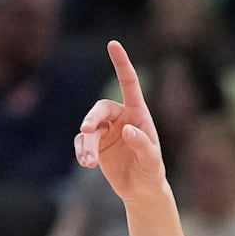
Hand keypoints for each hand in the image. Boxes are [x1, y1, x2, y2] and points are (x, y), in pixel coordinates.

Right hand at [75, 41, 169, 206]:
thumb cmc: (152, 173)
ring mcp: (106, 131)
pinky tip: (86, 164)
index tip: (113, 44)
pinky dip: (82, 152)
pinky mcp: (95, 145)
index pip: (129, 83)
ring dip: (87, 145)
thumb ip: (142, 145)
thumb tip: (127, 130)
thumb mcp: (152, 162)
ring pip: (88, 130)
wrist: (141, 191)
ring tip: (89, 163)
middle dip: (92, 118)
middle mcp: (121, 118)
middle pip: (101, 108)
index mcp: (138, 114)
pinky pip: (82, 143)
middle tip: (86, 131)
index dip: (121, 64)